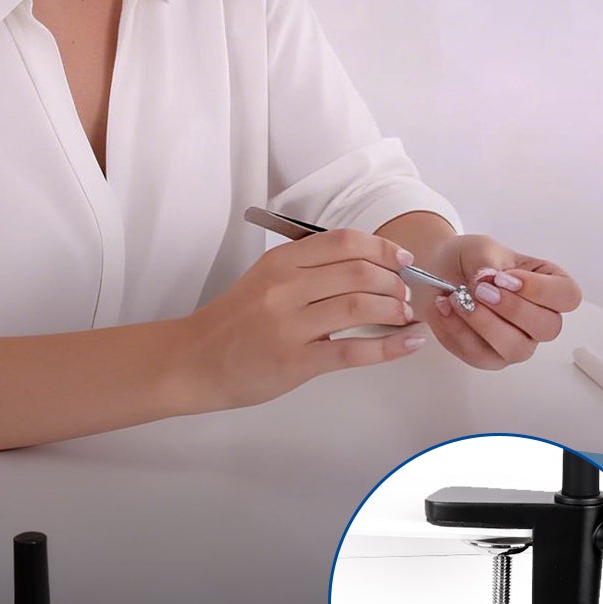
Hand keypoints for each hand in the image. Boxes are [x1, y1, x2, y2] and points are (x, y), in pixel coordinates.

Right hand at [180, 228, 426, 409]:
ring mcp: (289, 324)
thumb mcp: (265, 281)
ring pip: (359, 305)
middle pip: (358, 271)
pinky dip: (389, 347)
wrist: (193, 361)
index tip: (402, 260)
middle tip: (405, 294)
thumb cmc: (233, 323)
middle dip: (393, 281)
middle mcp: (285, 287)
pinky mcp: (295, 361)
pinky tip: (409, 343)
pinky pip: (352, 350)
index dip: (382, 248)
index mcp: (280, 262)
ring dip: (393, 309)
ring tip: (404, 316)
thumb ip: (307, 272)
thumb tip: (364, 270)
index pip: (342, 241)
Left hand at [414, 233, 581, 370]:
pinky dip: (457, 330)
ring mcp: (518, 342)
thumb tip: (486, 278)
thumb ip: (487, 260)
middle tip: (480, 289)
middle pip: (548, 327)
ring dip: (484, 323)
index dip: (540, 290)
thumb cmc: (470, 259)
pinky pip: (479, 355)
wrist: (438, 272)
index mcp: (549, 285)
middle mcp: (540, 318)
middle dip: (512, 308)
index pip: (567, 296)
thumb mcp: (481, 247)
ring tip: (457, 298)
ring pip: (515, 347)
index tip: (504, 277)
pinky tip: (444, 308)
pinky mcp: (489, 357)